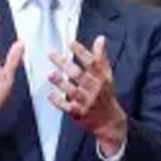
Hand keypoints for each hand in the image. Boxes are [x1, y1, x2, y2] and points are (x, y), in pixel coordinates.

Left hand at [48, 36, 126, 156]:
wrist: (110, 121)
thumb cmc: (105, 94)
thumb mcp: (107, 75)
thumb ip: (101, 57)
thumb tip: (100, 39)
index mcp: (101, 78)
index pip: (92, 63)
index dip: (81, 52)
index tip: (70, 43)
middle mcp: (94, 89)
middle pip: (79, 75)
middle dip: (65, 64)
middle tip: (52, 55)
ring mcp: (86, 102)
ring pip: (72, 91)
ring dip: (61, 82)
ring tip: (50, 75)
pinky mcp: (78, 113)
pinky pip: (67, 107)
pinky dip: (58, 101)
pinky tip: (50, 95)